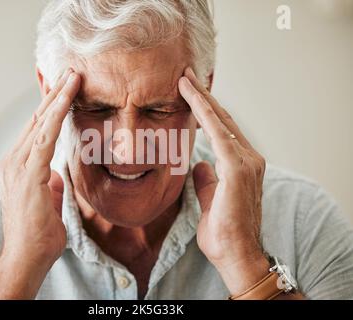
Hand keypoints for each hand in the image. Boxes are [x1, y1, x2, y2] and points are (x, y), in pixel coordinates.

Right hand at [0, 68, 80, 298]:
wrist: (27, 256)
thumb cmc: (39, 232)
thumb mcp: (47, 200)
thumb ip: (50, 182)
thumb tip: (56, 174)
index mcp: (18, 165)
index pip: (37, 129)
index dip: (50, 107)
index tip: (64, 88)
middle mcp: (14, 160)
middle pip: (38, 119)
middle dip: (55, 94)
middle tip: (71, 72)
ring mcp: (18, 165)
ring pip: (41, 122)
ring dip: (58, 97)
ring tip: (73, 76)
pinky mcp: (28, 172)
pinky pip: (46, 137)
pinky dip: (57, 115)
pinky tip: (68, 98)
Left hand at [178, 67, 268, 294]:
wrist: (237, 255)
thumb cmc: (224, 232)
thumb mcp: (210, 200)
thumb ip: (207, 180)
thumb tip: (199, 164)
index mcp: (242, 166)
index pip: (222, 130)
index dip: (206, 110)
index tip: (190, 92)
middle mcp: (249, 158)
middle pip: (222, 120)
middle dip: (204, 96)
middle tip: (185, 76)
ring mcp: (246, 161)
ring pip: (220, 120)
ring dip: (202, 98)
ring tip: (184, 78)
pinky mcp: (238, 167)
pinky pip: (217, 131)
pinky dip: (204, 111)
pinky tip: (191, 95)